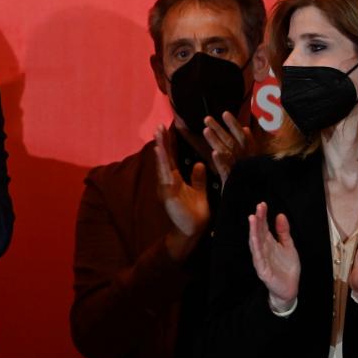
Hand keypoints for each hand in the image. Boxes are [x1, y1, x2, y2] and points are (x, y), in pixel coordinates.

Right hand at [153, 124, 209, 258]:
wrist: (192, 232)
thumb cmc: (195, 214)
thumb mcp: (199, 192)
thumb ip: (198, 179)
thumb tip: (198, 163)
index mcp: (174, 179)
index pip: (171, 158)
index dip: (168, 144)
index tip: (166, 129)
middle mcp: (167, 180)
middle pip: (164, 157)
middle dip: (161, 141)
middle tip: (159, 125)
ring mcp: (165, 186)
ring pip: (162, 163)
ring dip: (160, 147)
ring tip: (158, 133)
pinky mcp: (167, 192)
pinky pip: (164, 174)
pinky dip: (162, 162)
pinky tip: (159, 151)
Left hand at [203, 111, 253, 187]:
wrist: (249, 211)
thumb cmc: (244, 188)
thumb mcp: (241, 168)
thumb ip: (237, 152)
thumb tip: (241, 131)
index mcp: (250, 159)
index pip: (243, 139)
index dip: (234, 126)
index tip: (225, 113)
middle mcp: (247, 163)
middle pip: (234, 143)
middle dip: (220, 129)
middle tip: (206, 118)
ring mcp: (241, 173)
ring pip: (229, 154)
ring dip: (217, 141)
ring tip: (205, 130)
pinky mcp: (234, 184)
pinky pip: (227, 171)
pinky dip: (221, 162)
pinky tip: (214, 153)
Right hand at [248, 202, 300, 310]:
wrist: (290, 289)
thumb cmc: (287, 268)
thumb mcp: (289, 246)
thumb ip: (284, 232)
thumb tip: (280, 215)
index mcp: (269, 242)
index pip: (263, 226)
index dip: (262, 216)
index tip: (262, 204)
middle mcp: (263, 249)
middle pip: (258, 232)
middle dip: (257, 220)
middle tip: (258, 208)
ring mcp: (261, 259)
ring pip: (255, 243)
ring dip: (253, 231)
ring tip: (252, 219)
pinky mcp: (262, 269)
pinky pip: (258, 257)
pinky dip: (256, 248)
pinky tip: (254, 240)